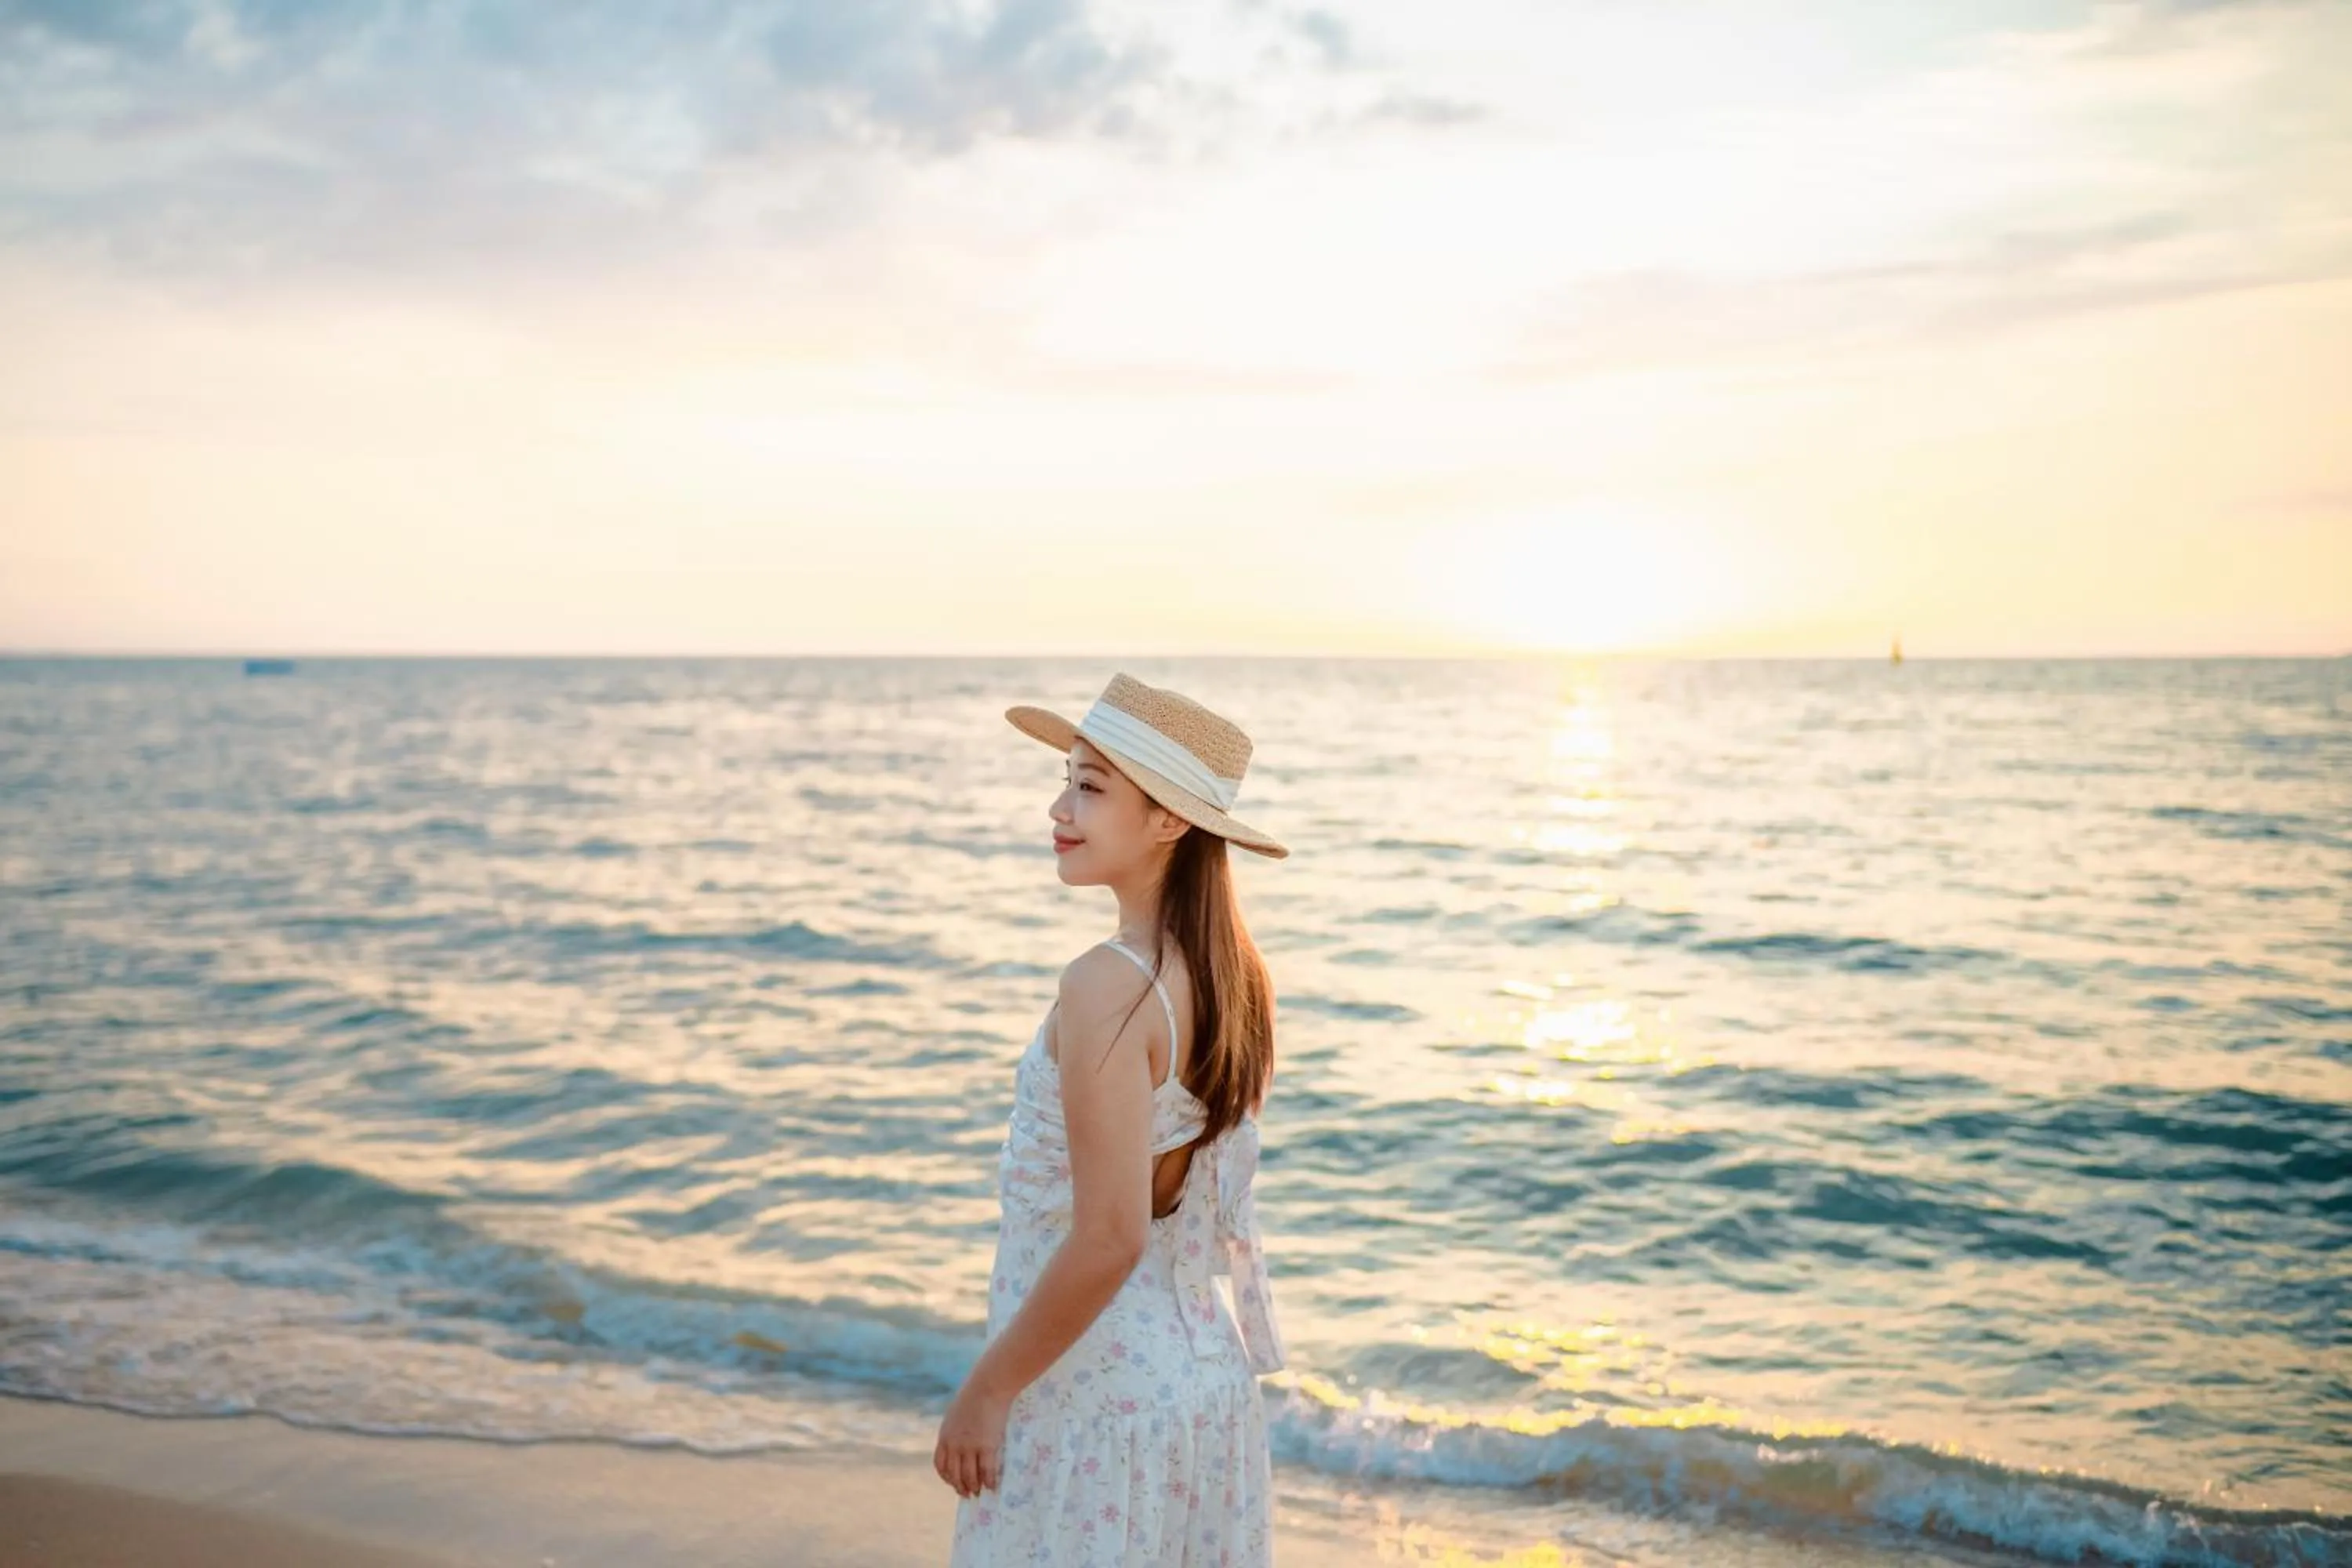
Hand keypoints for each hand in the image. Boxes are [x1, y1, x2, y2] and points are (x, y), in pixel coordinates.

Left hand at [933, 1376, 1011, 1498]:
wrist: (988, 1386)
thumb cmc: (974, 1396)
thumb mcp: (956, 1414)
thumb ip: (954, 1430)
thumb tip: (958, 1441)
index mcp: (944, 1436)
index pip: (940, 1465)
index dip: (946, 1477)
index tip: (953, 1483)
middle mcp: (954, 1445)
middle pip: (954, 1474)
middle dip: (960, 1487)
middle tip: (967, 1494)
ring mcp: (970, 1447)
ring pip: (970, 1476)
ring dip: (974, 1487)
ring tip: (980, 1491)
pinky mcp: (987, 1446)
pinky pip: (987, 1470)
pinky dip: (990, 1481)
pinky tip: (993, 1486)